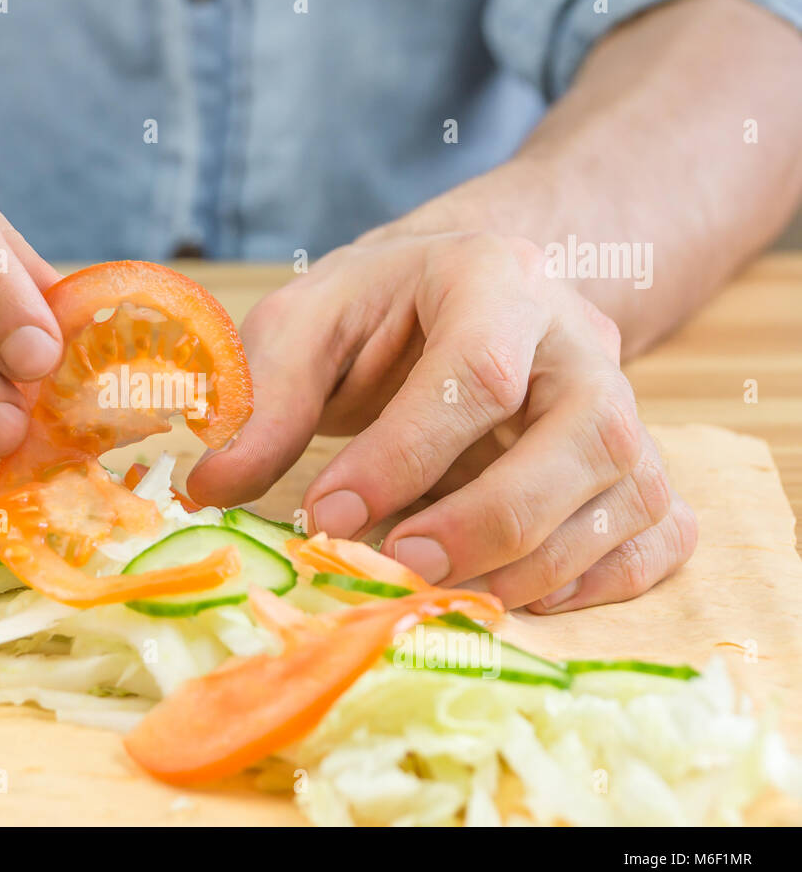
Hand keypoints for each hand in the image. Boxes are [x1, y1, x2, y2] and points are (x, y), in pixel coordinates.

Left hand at [189, 232, 697, 612]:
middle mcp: (576, 335)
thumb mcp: (302, 329)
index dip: (405, 456)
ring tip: (448, 592)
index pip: (476, 372)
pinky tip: (526, 594)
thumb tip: (208, 491)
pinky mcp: (638, 458)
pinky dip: (607, 578)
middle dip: (490, 519)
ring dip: (541, 561)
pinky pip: (662, 527)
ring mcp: (621, 398)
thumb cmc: (373, 315)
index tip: (327, 516)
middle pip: (584, 433)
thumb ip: (262, 402)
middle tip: (401, 567)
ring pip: (629, 486)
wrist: (456, 300)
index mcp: (491, 277)